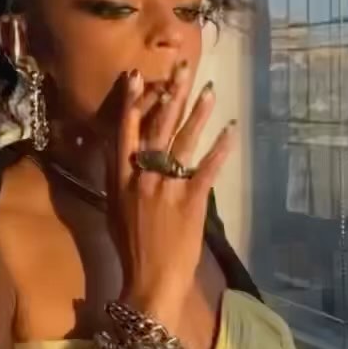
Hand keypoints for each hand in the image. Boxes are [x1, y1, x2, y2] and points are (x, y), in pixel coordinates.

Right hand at [105, 65, 235, 331]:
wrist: (150, 280)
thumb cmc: (131, 249)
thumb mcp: (115, 210)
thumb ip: (121, 181)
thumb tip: (128, 157)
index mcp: (120, 179)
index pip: (124, 132)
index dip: (131, 103)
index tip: (138, 76)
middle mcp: (142, 177)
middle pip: (158, 128)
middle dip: (171, 95)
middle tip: (182, 68)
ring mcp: (168, 187)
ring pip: (184, 141)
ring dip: (198, 113)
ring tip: (210, 90)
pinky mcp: (192, 200)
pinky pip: (208, 167)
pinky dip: (221, 148)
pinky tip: (231, 130)